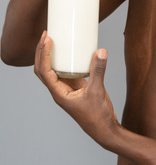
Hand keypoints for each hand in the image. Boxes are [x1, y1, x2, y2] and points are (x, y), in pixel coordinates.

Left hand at [34, 31, 118, 146]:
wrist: (104, 130)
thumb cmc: (97, 116)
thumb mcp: (97, 91)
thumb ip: (98, 71)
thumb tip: (100, 51)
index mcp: (59, 94)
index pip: (44, 71)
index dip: (44, 54)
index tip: (48, 39)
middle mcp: (59, 90)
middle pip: (43, 69)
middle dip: (41, 51)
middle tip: (46, 34)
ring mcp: (67, 88)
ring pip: (52, 69)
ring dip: (49, 54)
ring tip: (53, 39)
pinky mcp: (76, 87)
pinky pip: (66, 70)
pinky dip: (64, 60)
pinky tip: (70, 51)